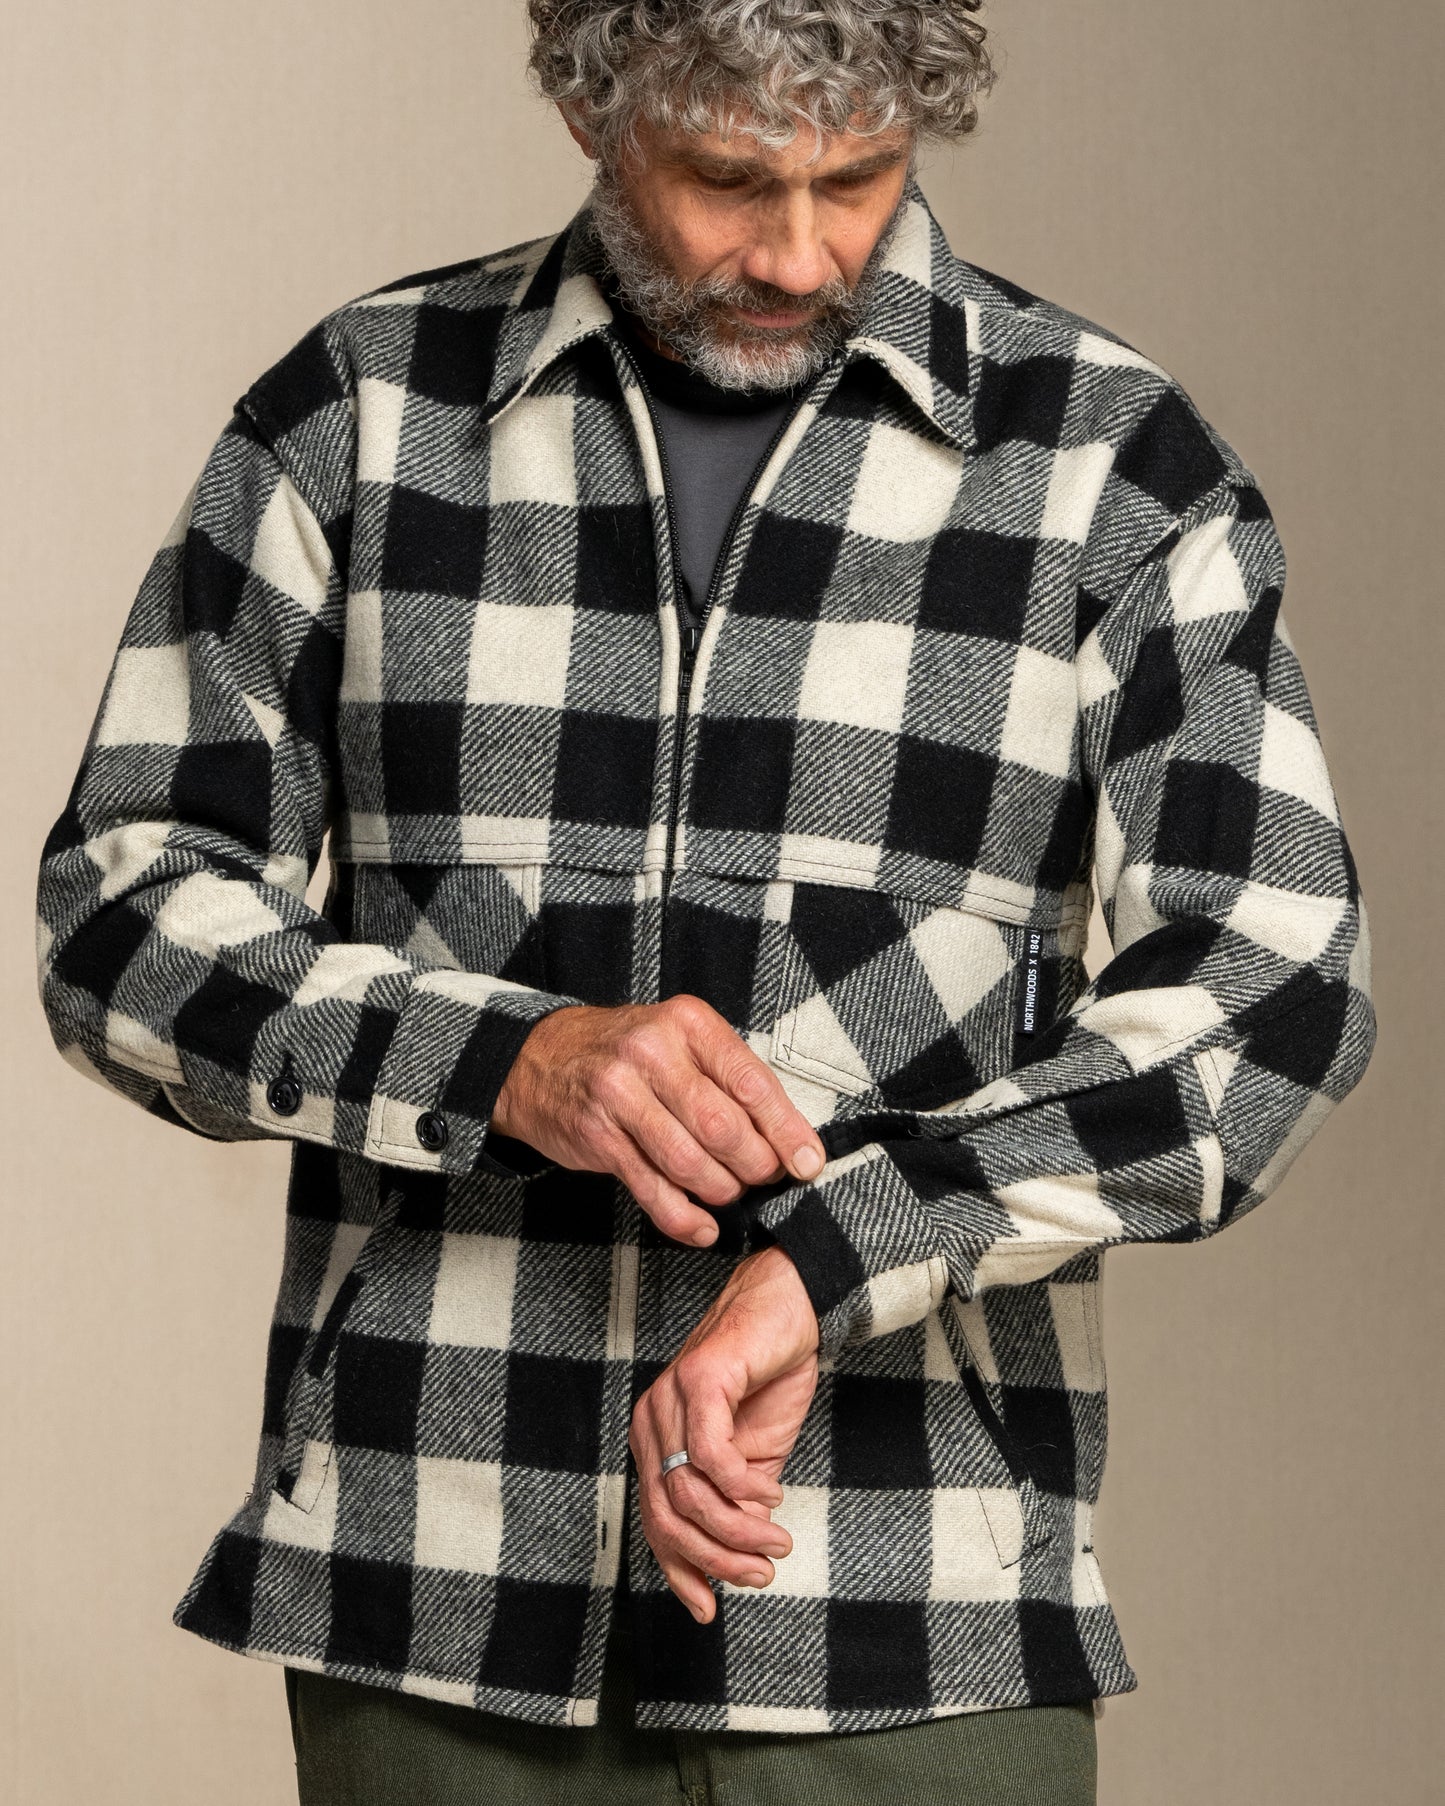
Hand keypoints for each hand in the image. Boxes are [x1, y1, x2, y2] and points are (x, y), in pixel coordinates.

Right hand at [491, 996, 825, 1247]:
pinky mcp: (598, 1136)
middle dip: (754, 1165)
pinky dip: (684, 1217)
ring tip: (728, 1195)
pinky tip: (702, 1227)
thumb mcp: (678, 1040)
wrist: (538, 1058)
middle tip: (764, 1179)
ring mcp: (620, 1095)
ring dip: (720, 1191)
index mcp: (688, 1023)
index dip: (786, 1130)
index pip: (751, 1082)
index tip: (807, 1162)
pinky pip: (652, 1189)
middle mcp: (653, 1053)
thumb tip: (785, 1137)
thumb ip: (727, 1078)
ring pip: (690, 1162)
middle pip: (723, 1126)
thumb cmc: (624, 1052)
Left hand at [630, 1245, 819, 1621]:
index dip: (679, 1570)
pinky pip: (710, 1454)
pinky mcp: (700, 1379)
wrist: (793, 1310)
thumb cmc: (769, 1381)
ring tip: (776, 1540)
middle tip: (762, 1570)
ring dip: (736, 1529)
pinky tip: (770, 1494)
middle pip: (666, 1515)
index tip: (708, 1610)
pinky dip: (741, 1486)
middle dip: (715, 1557)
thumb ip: (733, 1506)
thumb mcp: (751, 1462)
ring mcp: (670, 1398)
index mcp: (655, 1441)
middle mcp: (651, 1421)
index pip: (654, 1521)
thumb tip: (730, 1570)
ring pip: (688, 1491)